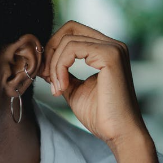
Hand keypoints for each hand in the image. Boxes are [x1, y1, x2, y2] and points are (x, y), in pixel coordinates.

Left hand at [38, 20, 147, 149]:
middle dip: (50, 51)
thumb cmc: (100, 115)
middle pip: (70, 28)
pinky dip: (60, 67)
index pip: (72, 32)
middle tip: (46, 76)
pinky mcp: (110, 56)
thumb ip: (63, 72)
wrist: (118, 133)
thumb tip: (44, 61)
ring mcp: (113, 48)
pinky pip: (72, 49)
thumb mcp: (74, 89)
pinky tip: (62, 87)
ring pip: (68, 40)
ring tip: (56, 88)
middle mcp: (113, 45)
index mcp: (106, 50)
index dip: (53, 49)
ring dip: (54, 65)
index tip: (45, 74)